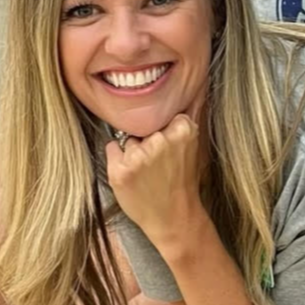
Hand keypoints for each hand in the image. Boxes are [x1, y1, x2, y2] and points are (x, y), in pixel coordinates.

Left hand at [105, 114, 206, 247]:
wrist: (174, 217)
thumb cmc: (182, 181)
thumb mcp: (193, 147)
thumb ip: (186, 120)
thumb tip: (190, 87)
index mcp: (183, 130)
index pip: (163, 113)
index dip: (164, 130)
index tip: (171, 148)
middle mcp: (160, 139)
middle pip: (144, 125)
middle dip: (148, 139)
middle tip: (160, 164)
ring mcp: (139, 155)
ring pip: (128, 138)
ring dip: (133, 151)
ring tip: (147, 172)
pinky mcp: (120, 170)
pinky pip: (112, 149)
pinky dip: (117, 160)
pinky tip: (133, 176)